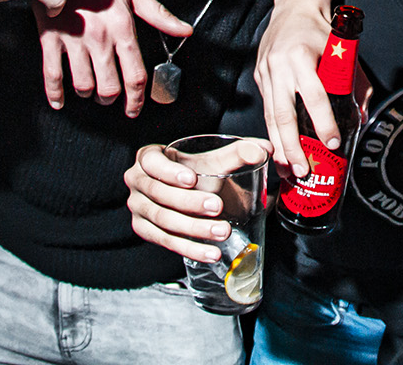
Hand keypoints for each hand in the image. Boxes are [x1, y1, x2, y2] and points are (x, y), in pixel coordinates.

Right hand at [34, 0, 193, 113]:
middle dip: (111, 97)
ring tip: (90, 87)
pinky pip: (52, 76)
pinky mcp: (49, 38)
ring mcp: (73, 40)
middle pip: (110, 87)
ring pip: (83, 86)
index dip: (137, 99)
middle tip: (111, 94)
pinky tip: (60, 100)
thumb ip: (158, 14)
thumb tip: (184, 30)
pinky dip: (56, 94)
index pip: (136, 76)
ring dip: (88, 92)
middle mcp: (99, 38)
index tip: (135, 108)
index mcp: (122, 27)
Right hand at [126, 140, 272, 263]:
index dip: (169, 171)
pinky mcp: (144, 230)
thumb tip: (264, 149)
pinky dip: (190, 249)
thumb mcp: (213, 160)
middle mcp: (137, 182)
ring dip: (194, 229)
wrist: (185, 194)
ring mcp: (138, 208)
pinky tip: (211, 253)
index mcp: (148, 158)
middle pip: (160, 195)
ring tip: (222, 232)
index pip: (152, 162)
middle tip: (217, 207)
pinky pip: (166, 242)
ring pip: (164, 221)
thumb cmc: (194, 172)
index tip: (192, 178)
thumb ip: (238, 153)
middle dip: (189, 203)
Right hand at [254, 0, 340, 175]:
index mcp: (302, 55)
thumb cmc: (322, 29)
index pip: (314, 95)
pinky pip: (266, 110)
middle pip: (283, 114)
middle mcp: (279, 65)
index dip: (324, 121)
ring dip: (279, 147)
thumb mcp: (344, 50)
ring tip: (288, 171)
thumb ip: (355, 82)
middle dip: (292, 146)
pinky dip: (273, 134)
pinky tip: (280, 152)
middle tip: (303, 170)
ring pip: (270, 117)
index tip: (333, 142)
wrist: (294, 7)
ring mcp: (266, 72)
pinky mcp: (259, 78)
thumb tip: (361, 116)